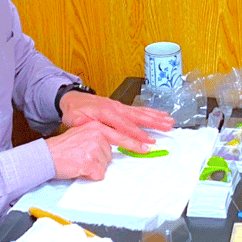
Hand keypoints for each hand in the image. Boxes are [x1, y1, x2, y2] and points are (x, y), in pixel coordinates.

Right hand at [46, 120, 152, 180]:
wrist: (45, 156)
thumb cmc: (61, 149)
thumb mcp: (81, 135)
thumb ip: (97, 138)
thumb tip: (109, 150)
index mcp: (96, 126)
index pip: (120, 135)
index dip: (135, 143)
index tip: (148, 147)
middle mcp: (97, 134)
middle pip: (109, 154)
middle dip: (99, 161)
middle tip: (89, 158)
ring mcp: (94, 148)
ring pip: (104, 165)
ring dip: (93, 168)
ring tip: (78, 162)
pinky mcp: (90, 161)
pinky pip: (97, 174)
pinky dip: (89, 175)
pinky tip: (78, 168)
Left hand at [60, 91, 174, 144]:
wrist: (72, 99)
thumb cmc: (75, 112)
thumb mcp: (78, 122)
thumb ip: (92, 128)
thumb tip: (102, 136)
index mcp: (106, 112)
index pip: (125, 126)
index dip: (137, 135)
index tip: (148, 142)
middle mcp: (116, 107)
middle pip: (138, 116)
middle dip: (154, 123)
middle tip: (168, 127)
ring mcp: (120, 106)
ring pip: (141, 112)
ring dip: (156, 117)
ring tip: (170, 121)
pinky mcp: (121, 106)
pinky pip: (138, 109)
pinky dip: (151, 112)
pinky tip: (160, 115)